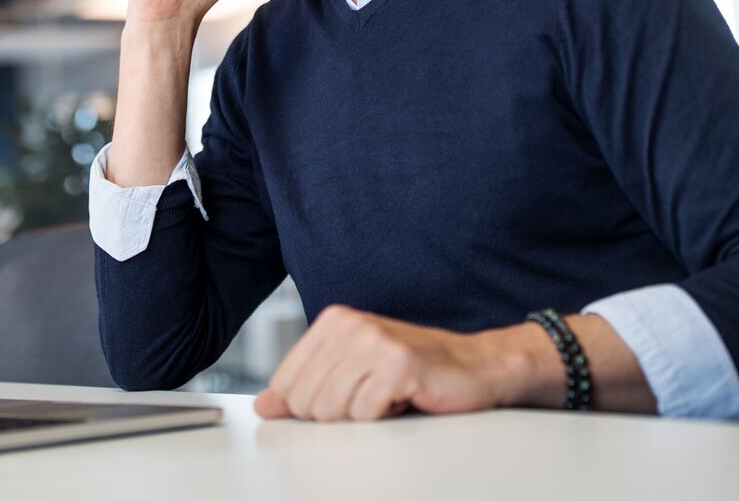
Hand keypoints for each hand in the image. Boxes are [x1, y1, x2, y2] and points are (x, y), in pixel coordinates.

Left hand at [254, 305, 510, 422]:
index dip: (309, 405)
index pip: (285, 383)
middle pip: (304, 401)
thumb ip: (304, 386)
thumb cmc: (412, 370)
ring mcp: (373, 341)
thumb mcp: (351, 373)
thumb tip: (264, 405)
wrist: (474, 366)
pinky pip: (364, 414)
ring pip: (330, 409)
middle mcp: (349, 324)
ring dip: (361, 415)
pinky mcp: (398, 364)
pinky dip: (384, 417)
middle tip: (369, 396)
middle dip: (336, 413)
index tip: (341, 397)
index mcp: (333, 321)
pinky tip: (403, 397)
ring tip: (386, 395)